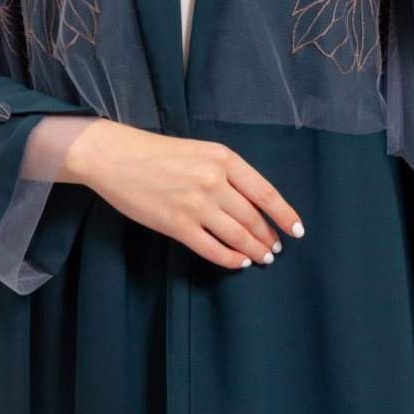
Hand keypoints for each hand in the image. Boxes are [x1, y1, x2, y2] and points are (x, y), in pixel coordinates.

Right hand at [62, 118, 303, 268]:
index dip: (285, 215)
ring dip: (254, 250)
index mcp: (224, 158)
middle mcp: (215, 181)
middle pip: (253, 218)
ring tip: (263, 257)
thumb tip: (253, 203)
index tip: (297, 230)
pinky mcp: (177, 226)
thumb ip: (227, 173)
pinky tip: (238, 262)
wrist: (116, 157)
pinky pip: (213, 249)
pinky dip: (230, 259)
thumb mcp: (201, 152)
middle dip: (268, 237)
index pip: (266, 193)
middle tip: (275, 248)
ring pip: (237, 236)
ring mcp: (196, 205)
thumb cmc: (158, 153)